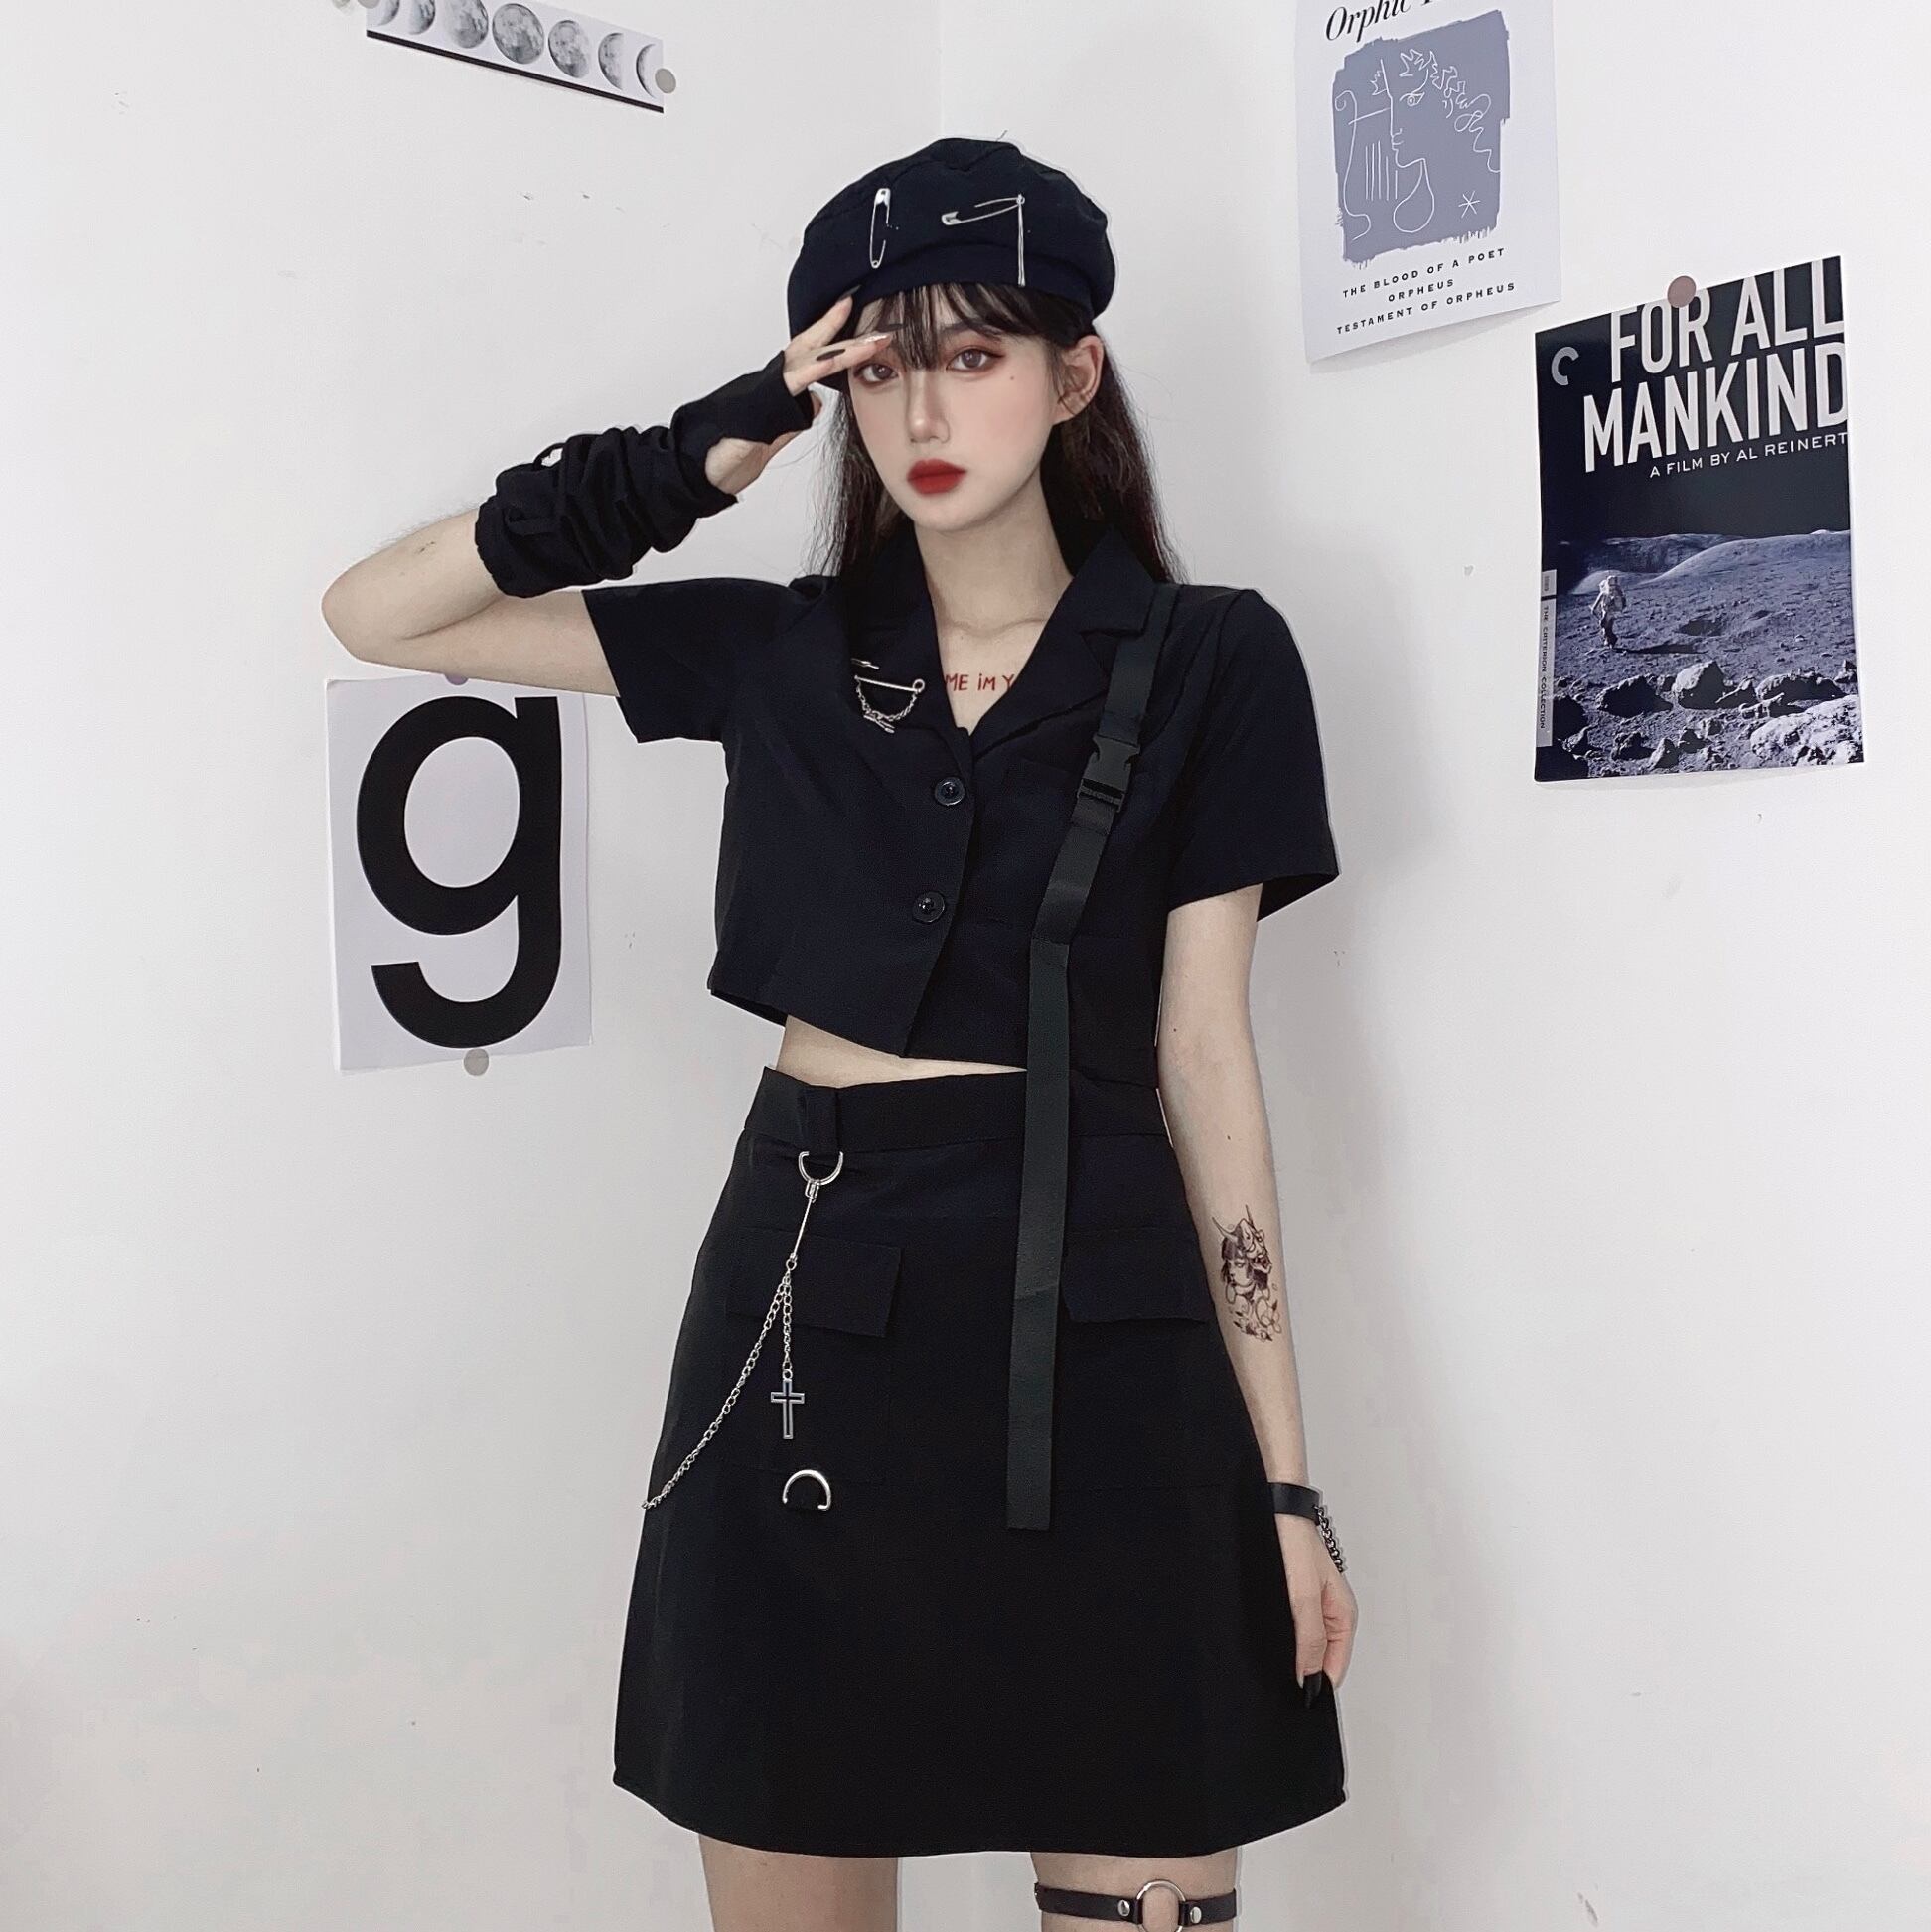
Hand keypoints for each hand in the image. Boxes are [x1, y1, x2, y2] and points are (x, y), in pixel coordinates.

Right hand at [702, 293, 894, 495]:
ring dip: (842, 351)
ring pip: (807, 363)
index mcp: (773, 392)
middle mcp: (769, 386)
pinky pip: (791, 386)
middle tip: (869, 312)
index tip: (849, 312)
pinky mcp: (758, 411)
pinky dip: (813, 372)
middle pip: (808, 349)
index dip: (829, 335)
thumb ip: (794, 419)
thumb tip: (818, 403)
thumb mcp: (771, 439)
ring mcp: (763, 395)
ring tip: (873, 342)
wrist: (694, 473)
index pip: (806, 357)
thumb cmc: (725, 458)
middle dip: (840, 330)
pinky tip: (837, 361)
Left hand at [1277, 1512, 1355, 1693]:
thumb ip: (1310, 1638)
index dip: (1316, 1686)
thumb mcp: (1305, 1597)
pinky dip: (1277, 1634)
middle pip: (1318, 1658)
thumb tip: (1308, 1677)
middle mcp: (1328, 1612)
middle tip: (1275, 1679)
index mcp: (1342, 1615)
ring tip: (1266, 1656)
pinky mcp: (1290, 1595)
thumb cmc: (1295, 1541)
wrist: (1273, 1506)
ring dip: (1287, 1652)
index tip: (1294, 1698)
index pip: (1334, 1668)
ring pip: (1300, 1642)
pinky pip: (1288, 1626)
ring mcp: (1309, 1603)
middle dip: (1300, 1669)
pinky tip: (1262, 1634)